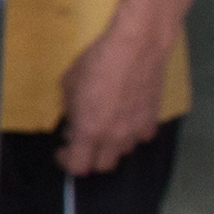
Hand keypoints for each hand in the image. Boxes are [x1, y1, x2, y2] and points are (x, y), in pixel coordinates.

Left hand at [53, 18, 171, 174]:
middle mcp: (113, 137)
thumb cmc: (97, 61)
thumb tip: (73, 122)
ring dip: (110, 146)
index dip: (67, 161)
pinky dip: (131, 134)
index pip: (78, 166)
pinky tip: (126, 120)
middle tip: (81, 141)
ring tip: (104, 128)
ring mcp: (135, 131)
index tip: (62, 150)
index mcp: (89, 130)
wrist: (136, 47)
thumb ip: (70, 109)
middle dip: (89, 157)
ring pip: (122, 152)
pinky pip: (140, 137)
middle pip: (102, 167)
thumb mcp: (69, 84)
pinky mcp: (152, 121)